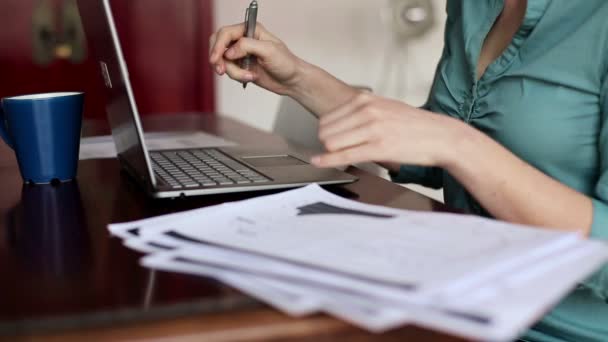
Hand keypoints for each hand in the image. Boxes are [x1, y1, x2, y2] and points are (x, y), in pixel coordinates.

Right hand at [209, 23, 301, 94]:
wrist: (291, 81)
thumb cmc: (286, 63)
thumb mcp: (269, 51)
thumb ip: (247, 46)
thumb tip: (229, 51)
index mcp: (250, 30)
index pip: (226, 33)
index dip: (218, 45)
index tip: (216, 59)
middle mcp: (243, 40)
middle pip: (218, 44)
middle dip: (217, 57)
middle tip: (220, 70)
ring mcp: (241, 54)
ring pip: (222, 60)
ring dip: (232, 71)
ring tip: (248, 76)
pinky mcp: (240, 66)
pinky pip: (228, 70)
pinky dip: (236, 76)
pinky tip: (250, 77)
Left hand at [311, 92, 464, 167]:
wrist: (441, 136)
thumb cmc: (415, 125)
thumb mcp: (385, 107)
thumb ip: (362, 111)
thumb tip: (339, 122)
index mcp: (366, 100)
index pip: (327, 117)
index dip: (326, 132)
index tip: (328, 140)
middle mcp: (367, 111)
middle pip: (325, 130)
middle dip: (325, 143)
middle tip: (334, 150)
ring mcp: (372, 129)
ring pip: (331, 143)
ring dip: (329, 153)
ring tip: (337, 157)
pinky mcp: (378, 148)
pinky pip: (344, 156)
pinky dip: (327, 161)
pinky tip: (318, 163)